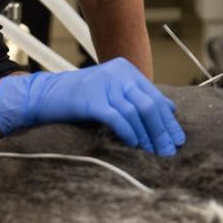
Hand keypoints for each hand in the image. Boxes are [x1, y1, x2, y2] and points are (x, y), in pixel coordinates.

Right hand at [0, 58, 185, 154]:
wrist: (45, 95)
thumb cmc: (80, 97)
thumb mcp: (112, 91)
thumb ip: (137, 97)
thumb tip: (170, 109)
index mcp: (126, 70)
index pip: (155, 97)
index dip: (168, 120)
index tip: (177, 139)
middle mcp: (118, 73)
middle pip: (149, 105)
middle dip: (162, 131)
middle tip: (168, 151)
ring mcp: (104, 84)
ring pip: (136, 112)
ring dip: (147, 135)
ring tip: (153, 152)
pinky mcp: (91, 98)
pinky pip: (117, 117)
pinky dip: (128, 132)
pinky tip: (134, 144)